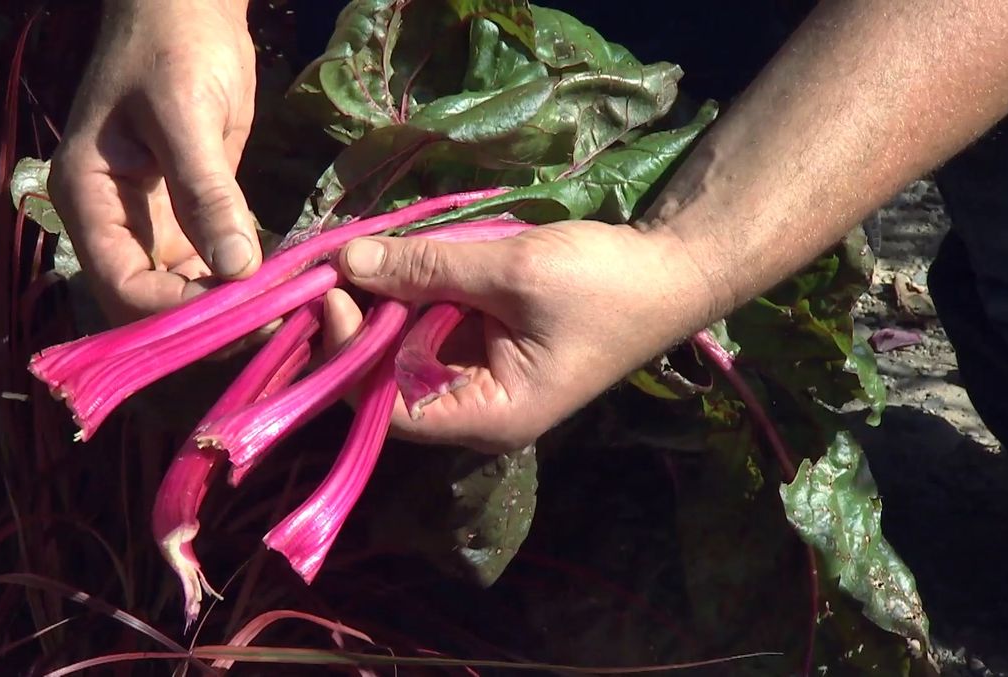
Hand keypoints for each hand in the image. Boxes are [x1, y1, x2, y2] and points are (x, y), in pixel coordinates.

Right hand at [48, 0, 259, 323]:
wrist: (188, 7)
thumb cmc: (173, 46)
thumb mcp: (186, 114)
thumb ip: (206, 192)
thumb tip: (237, 269)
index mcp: (89, 201)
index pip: (122, 289)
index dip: (176, 314)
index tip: (242, 316)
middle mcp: (115, 226)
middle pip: (152, 306)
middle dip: (208, 322)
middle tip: (275, 322)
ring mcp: (154, 225)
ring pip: (186, 295)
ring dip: (232, 308)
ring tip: (289, 310)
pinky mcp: (192, 218)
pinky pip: (215, 267)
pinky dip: (246, 281)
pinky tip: (286, 285)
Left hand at [323, 221, 715, 451]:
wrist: (672, 270)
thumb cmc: (604, 283)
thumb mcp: (511, 270)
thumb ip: (427, 267)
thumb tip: (345, 261)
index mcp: (489, 415)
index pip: (387, 408)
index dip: (350, 354)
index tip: (335, 292)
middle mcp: (477, 408)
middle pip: (389, 379)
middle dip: (361, 322)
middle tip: (336, 262)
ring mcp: (481, 376)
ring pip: (405, 348)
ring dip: (384, 303)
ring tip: (359, 254)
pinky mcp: (486, 344)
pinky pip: (432, 325)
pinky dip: (413, 292)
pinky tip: (396, 258)